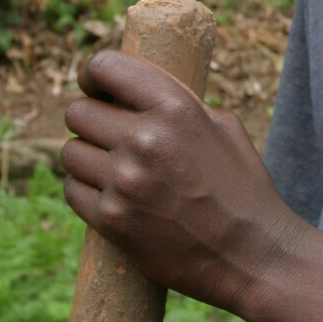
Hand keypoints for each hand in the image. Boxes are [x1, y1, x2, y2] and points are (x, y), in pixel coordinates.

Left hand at [60, 51, 303, 315]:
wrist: (251, 253)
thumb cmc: (243, 187)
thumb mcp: (224, 127)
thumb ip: (180, 104)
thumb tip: (137, 91)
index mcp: (176, 108)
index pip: (105, 67)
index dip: (93, 74)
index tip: (96, 87)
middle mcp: (145, 140)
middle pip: (78, 112)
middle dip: (90, 120)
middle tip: (107, 134)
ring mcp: (124, 182)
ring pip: (70, 152)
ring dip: (87, 158)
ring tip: (112, 168)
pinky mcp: (112, 220)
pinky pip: (73, 191)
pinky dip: (86, 191)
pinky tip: (110, 195)